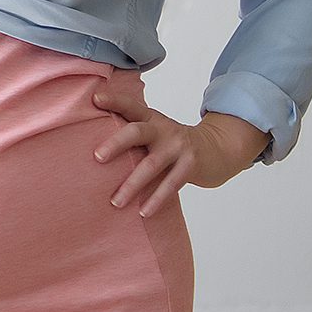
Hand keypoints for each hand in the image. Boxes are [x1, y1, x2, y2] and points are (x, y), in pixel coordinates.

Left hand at [91, 87, 269, 216]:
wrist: (217, 148)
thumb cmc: (174, 144)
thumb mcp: (157, 131)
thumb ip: (133, 134)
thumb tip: (94, 152)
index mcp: (151, 119)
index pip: (130, 106)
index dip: (114, 100)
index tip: (95, 98)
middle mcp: (163, 130)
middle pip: (137, 132)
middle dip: (116, 143)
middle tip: (97, 157)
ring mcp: (178, 147)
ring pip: (151, 165)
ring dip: (132, 185)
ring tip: (116, 202)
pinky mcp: (190, 165)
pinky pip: (171, 185)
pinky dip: (156, 199)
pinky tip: (144, 212)